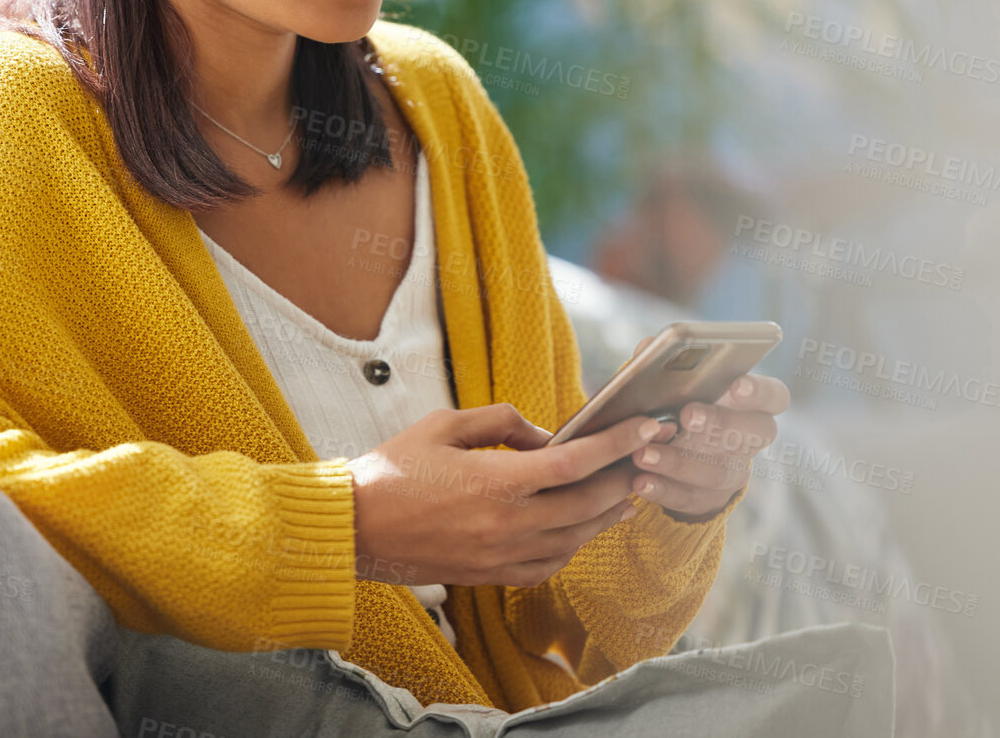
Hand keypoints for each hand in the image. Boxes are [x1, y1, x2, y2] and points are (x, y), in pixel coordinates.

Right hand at [346, 403, 669, 587]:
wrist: (353, 529)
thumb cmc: (393, 471)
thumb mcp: (444, 425)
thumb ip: (502, 423)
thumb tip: (547, 434)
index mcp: (494, 482)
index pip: (575, 462)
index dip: (617, 444)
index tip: (647, 427)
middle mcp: (505, 525)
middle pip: (586, 504)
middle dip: (622, 479)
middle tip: (646, 458)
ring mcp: (500, 557)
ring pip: (574, 539)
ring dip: (605, 516)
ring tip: (626, 494)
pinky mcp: (491, 577)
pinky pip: (549, 566)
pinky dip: (573, 546)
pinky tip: (581, 530)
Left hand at [627, 373, 789, 521]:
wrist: (669, 452)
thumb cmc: (672, 403)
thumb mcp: (669, 382)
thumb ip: (662, 364)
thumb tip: (650, 348)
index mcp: (749, 403)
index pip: (774, 396)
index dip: (761, 391)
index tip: (737, 385)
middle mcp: (749, 439)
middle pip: (753, 434)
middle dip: (720, 424)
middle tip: (687, 415)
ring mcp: (732, 473)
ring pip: (717, 471)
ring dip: (679, 462)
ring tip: (643, 454)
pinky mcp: (709, 500)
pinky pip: (691, 498)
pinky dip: (664, 490)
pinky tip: (640, 482)